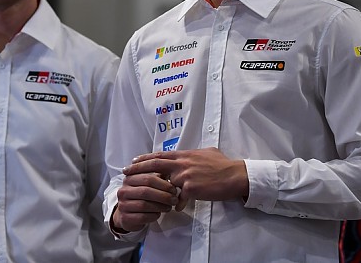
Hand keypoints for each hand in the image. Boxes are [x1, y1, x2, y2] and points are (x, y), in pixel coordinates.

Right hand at [112, 171, 177, 232]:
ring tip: (169, 207)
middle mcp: (123, 191)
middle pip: (146, 191)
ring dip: (160, 206)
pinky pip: (142, 217)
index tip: (174, 189)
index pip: (147, 178)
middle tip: (174, 199)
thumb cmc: (141, 197)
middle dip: (163, 196)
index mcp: (129, 179)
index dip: (163, 184)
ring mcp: (122, 205)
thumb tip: (171, 174)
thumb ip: (157, 178)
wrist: (127, 215)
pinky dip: (153, 215)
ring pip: (144, 205)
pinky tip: (159, 214)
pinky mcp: (125, 218)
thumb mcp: (147, 185)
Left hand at [125, 147, 248, 210]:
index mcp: (185, 154)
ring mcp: (185, 175)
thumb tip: (190, 155)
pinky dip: (178, 204)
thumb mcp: (207, 152)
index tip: (133, 160)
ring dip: (162, 193)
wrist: (234, 175)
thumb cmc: (223, 164)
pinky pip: (179, 199)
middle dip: (138, 169)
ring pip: (166, 185)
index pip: (160, 155)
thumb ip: (193, 155)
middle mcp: (182, 163)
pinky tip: (177, 208)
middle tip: (126, 173)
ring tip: (156, 199)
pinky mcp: (190, 188)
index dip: (145, 158)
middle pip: (155, 165)